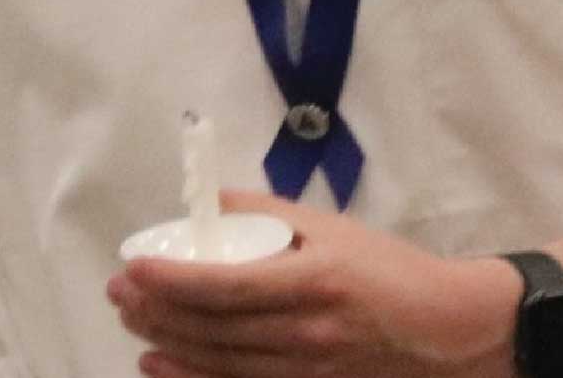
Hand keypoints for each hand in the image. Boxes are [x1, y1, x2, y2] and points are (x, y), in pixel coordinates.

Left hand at [106, 191, 513, 377]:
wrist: (442, 331)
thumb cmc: (390, 270)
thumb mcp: (336, 229)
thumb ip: (274, 214)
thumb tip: (216, 201)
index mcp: (316, 281)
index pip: (227, 286)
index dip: (174, 280)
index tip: (134, 266)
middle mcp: (306, 333)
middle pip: (212, 329)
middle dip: (156, 310)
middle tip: (120, 291)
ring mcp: (304, 372)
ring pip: (216, 363)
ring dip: (165, 343)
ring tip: (132, 321)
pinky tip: (161, 364)